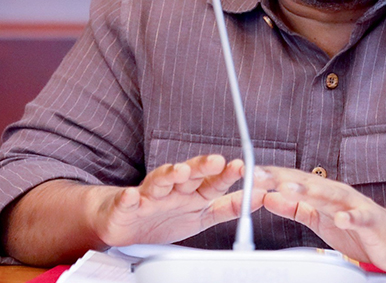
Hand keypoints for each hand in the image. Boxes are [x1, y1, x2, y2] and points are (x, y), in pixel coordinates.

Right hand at [89, 154, 262, 246]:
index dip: (226, 175)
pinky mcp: (126, 206)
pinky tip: (132, 196)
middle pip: (189, 175)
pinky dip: (128, 198)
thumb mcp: (201, 216)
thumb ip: (228, 207)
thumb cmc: (165, 216)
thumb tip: (259, 196)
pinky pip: (127, 201)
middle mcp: (173, 189)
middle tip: (217, 161)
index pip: (212, 182)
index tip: (242, 168)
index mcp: (192, 192)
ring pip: (160, 182)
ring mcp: (149, 196)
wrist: (125, 223)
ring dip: (170, 175)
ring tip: (180, 171)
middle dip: (202, 167)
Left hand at [255, 166, 385, 272]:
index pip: (293, 180)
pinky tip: (340, 219)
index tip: (247, 172)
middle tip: (258, 176)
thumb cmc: (357, 228)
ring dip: (310, 192)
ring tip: (289, 189)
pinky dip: (349, 218)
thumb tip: (269, 197)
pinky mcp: (371, 222)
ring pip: (330, 197)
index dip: (271, 177)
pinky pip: (359, 219)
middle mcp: (337, 194)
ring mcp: (355, 206)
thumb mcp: (319, 219)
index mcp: (323, 193)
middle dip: (281, 179)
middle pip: (307, 183)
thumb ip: (296, 208)